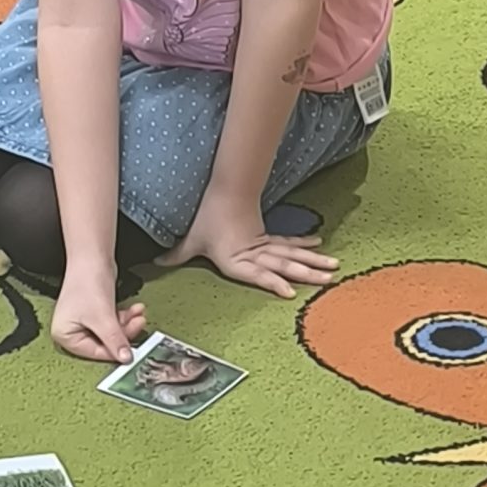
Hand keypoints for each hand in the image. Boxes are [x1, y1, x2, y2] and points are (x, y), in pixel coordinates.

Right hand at [51, 263, 146, 365]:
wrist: (92, 256)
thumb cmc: (86, 282)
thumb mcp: (103, 318)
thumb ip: (115, 341)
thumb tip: (125, 359)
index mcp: (64, 335)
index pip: (94, 353)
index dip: (114, 351)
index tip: (131, 351)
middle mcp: (71, 329)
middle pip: (104, 342)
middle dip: (124, 333)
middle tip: (138, 324)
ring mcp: (83, 320)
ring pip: (111, 331)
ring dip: (127, 323)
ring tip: (138, 314)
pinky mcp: (95, 312)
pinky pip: (112, 321)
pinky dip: (123, 316)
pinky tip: (133, 310)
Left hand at [157, 200, 338, 300]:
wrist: (222, 194)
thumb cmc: (206, 220)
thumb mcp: (190, 241)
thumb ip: (176, 255)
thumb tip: (154, 264)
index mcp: (238, 259)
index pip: (258, 273)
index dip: (273, 282)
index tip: (290, 291)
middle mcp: (255, 254)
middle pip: (284, 264)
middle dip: (306, 272)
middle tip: (327, 279)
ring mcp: (264, 246)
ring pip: (292, 255)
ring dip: (313, 261)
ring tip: (333, 268)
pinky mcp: (268, 238)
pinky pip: (289, 244)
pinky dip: (304, 245)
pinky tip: (320, 247)